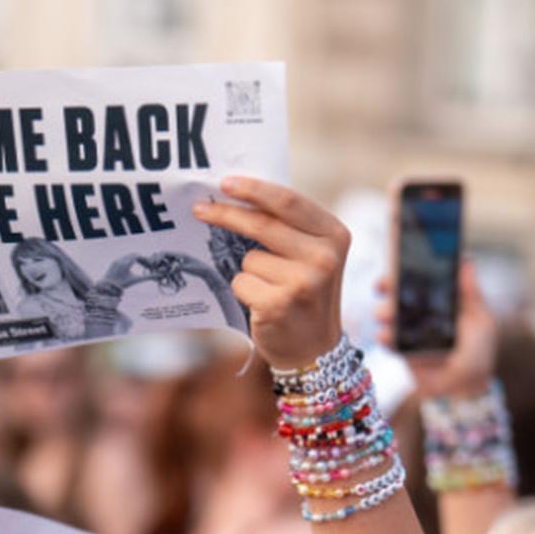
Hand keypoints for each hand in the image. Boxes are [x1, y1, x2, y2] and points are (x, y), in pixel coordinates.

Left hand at [193, 178, 348, 368]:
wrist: (315, 350)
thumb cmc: (305, 295)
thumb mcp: (312, 256)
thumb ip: (288, 227)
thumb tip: (237, 197)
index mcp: (334, 235)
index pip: (288, 201)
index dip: (253, 189)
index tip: (225, 183)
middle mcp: (324, 257)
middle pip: (262, 223)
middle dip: (226, 214)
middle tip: (200, 210)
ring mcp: (303, 282)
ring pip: (248, 257)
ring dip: (248, 270)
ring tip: (270, 289)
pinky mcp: (279, 304)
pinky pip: (241, 282)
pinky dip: (244, 292)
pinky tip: (264, 305)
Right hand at [374, 260, 495, 399]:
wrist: (468, 386)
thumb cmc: (479, 350)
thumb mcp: (480, 319)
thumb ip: (471, 293)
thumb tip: (467, 261)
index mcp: (439, 299)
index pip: (420, 277)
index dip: (408, 267)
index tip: (398, 258)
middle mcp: (421, 311)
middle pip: (399, 292)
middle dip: (387, 285)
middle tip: (383, 284)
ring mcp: (409, 330)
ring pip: (388, 315)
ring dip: (384, 311)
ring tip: (385, 314)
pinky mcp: (401, 350)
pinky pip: (388, 340)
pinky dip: (384, 337)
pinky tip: (385, 336)